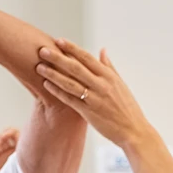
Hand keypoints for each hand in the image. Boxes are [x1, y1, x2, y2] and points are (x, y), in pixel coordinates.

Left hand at [36, 40, 154, 147]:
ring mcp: (95, 99)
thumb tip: (102, 50)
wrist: (134, 131)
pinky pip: (70, 100)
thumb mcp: (121, 84)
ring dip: (53, 74)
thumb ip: (109, 67)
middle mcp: (102, 85)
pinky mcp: (89, 113)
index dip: (72, 48)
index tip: (59, 40)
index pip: (87, 58)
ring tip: (39, 67)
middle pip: (76, 68)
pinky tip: (46, 85)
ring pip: (70, 83)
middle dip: (57, 58)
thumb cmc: (128, 108)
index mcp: (109, 77)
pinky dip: (58, 92)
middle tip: (42, 50)